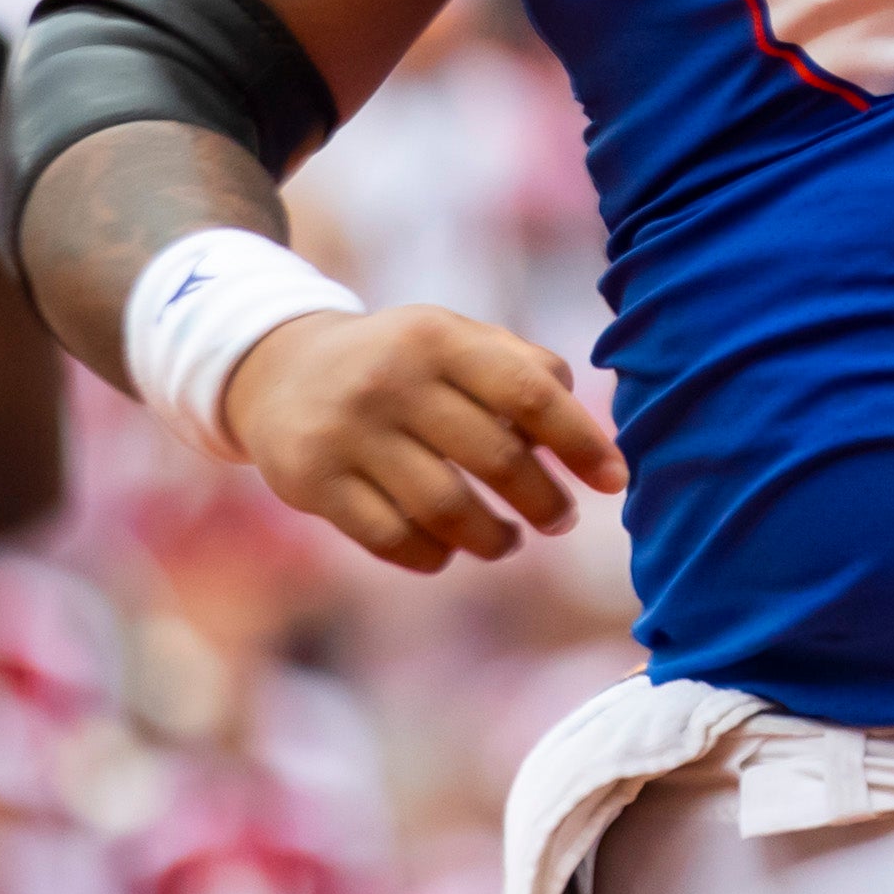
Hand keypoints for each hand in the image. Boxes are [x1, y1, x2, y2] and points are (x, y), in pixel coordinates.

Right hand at [214, 304, 627, 573]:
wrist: (278, 370)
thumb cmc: (400, 362)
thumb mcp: (453, 340)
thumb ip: (522, 370)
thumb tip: (591, 436)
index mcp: (438, 338)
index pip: (530, 392)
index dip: (581, 442)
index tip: (615, 480)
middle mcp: (391, 380)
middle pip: (495, 458)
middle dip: (543, 501)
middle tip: (560, 521)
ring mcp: (347, 433)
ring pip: (445, 510)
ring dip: (492, 538)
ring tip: (506, 540)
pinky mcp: (312, 482)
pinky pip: (392, 539)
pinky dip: (433, 555)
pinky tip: (447, 549)